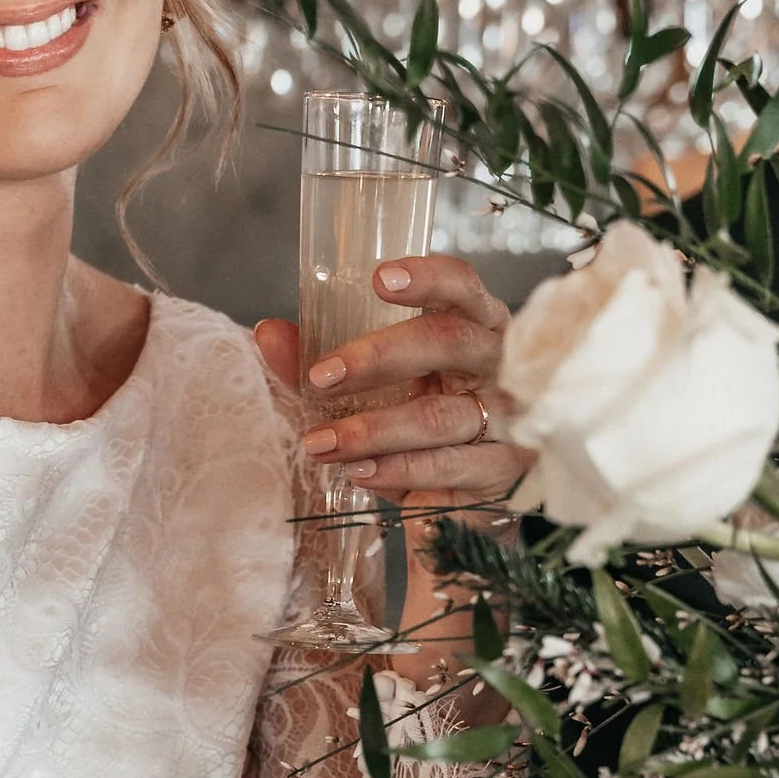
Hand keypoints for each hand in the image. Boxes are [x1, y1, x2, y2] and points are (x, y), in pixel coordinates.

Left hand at [255, 254, 527, 506]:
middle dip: (378, 357)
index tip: (378, 280)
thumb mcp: (370, 389)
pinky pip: (450, 466)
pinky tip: (361, 472)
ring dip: (373, 429)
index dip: (427, 277)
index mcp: (474, 326)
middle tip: (321, 378)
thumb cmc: (416, 425)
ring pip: (441, 415)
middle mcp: (498, 364)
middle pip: (448, 342)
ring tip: (321, 442)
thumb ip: (320, 359)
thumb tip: (269, 334)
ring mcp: (509, 418)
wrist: (462, 500)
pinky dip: (400, 470)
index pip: (461, 287)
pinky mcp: (506, 471)